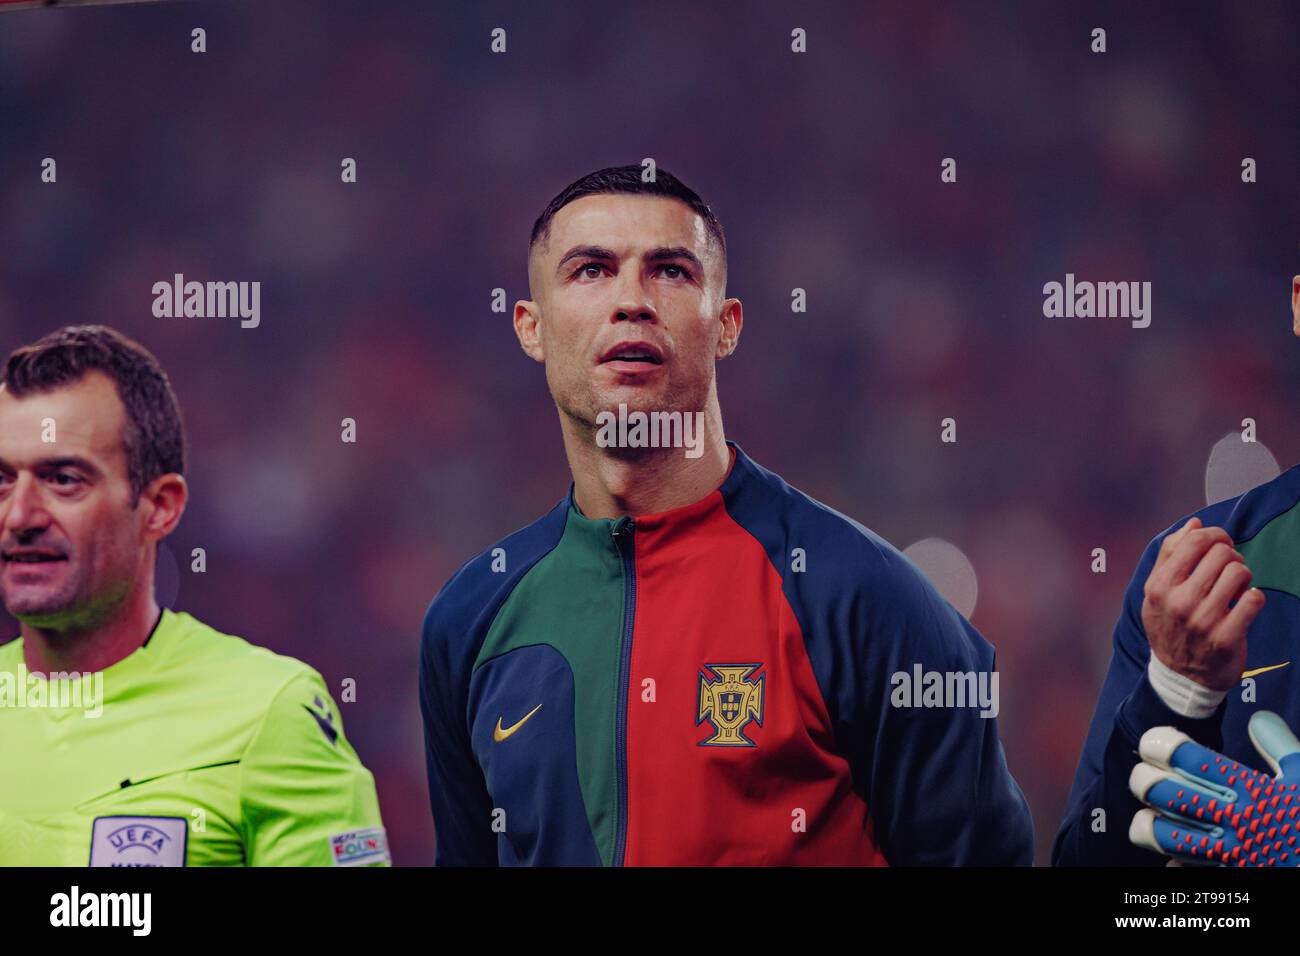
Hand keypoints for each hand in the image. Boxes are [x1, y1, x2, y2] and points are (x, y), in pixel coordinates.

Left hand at [1129, 711, 1299, 865]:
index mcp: (1251, 789)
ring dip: (1149, 820)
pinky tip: (1176, 854)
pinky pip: (1185, 868)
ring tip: (1153, 811)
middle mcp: (1234, 819)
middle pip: (1165, 792)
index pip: (1188, 758)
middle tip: (1146, 774)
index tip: (1155, 742)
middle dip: (1143, 779)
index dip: (1159, 744)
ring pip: (1163, 834)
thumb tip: (1258, 719)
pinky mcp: (1228, 874)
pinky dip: (1173, 860)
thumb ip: (1279, 745)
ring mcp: (1229, 851)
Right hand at [1140, 517, 1264, 690]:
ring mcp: (1203, 620)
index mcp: (1159, 586)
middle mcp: (1179, 602)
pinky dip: (1254, 598)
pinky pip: (1254, 599)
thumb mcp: (1156, 591)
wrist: (1180, 677)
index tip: (1220, 543)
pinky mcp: (1227, 637)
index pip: (1193, 541)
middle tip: (1229, 569)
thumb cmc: (1169, 627)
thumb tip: (1193, 525)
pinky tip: (1244, 604)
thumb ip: (1170, 555)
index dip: (1214, 534)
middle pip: (1221, 553)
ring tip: (1237, 587)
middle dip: (1230, 556)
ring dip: (1244, 576)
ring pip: (1239, 573)